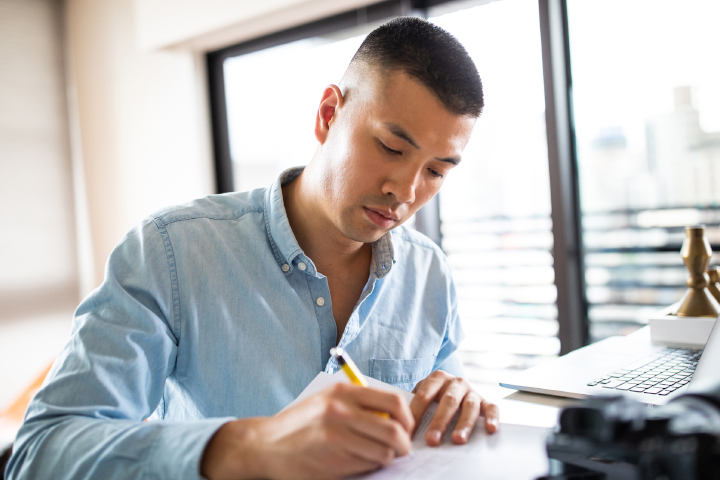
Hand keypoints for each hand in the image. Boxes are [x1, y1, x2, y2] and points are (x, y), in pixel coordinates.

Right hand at [201, 382, 414, 479]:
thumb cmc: (299, 425)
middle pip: (394, 429)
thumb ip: (357, 404)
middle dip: (403, 444)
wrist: (265, 446)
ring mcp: (338, 436)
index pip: (393, 400)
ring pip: (385, 451)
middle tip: (401, 449)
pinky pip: (368, 465)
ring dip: (386, 458)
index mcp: (343, 392)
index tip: (405, 427)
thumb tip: (394, 418)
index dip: (407, 417)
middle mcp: (342, 411)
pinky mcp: (334, 460)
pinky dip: (370, 466)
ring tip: (376, 457)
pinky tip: (358, 463)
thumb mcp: (326, 401)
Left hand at [410, 370, 498, 446]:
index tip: (409, 433)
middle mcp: (456, 382)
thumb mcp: (424, 394)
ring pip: (469, 406)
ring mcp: (472, 391)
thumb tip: (402, 430)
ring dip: (463, 424)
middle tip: (431, 440)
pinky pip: (492, 407)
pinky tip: (490, 429)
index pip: (424, 396)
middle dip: (439, 422)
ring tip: (457, 440)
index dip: (416, 414)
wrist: (454, 387)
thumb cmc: (434, 396)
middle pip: (447, 402)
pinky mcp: (486, 401)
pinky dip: (492, 418)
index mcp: (437, 378)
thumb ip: (415, 407)